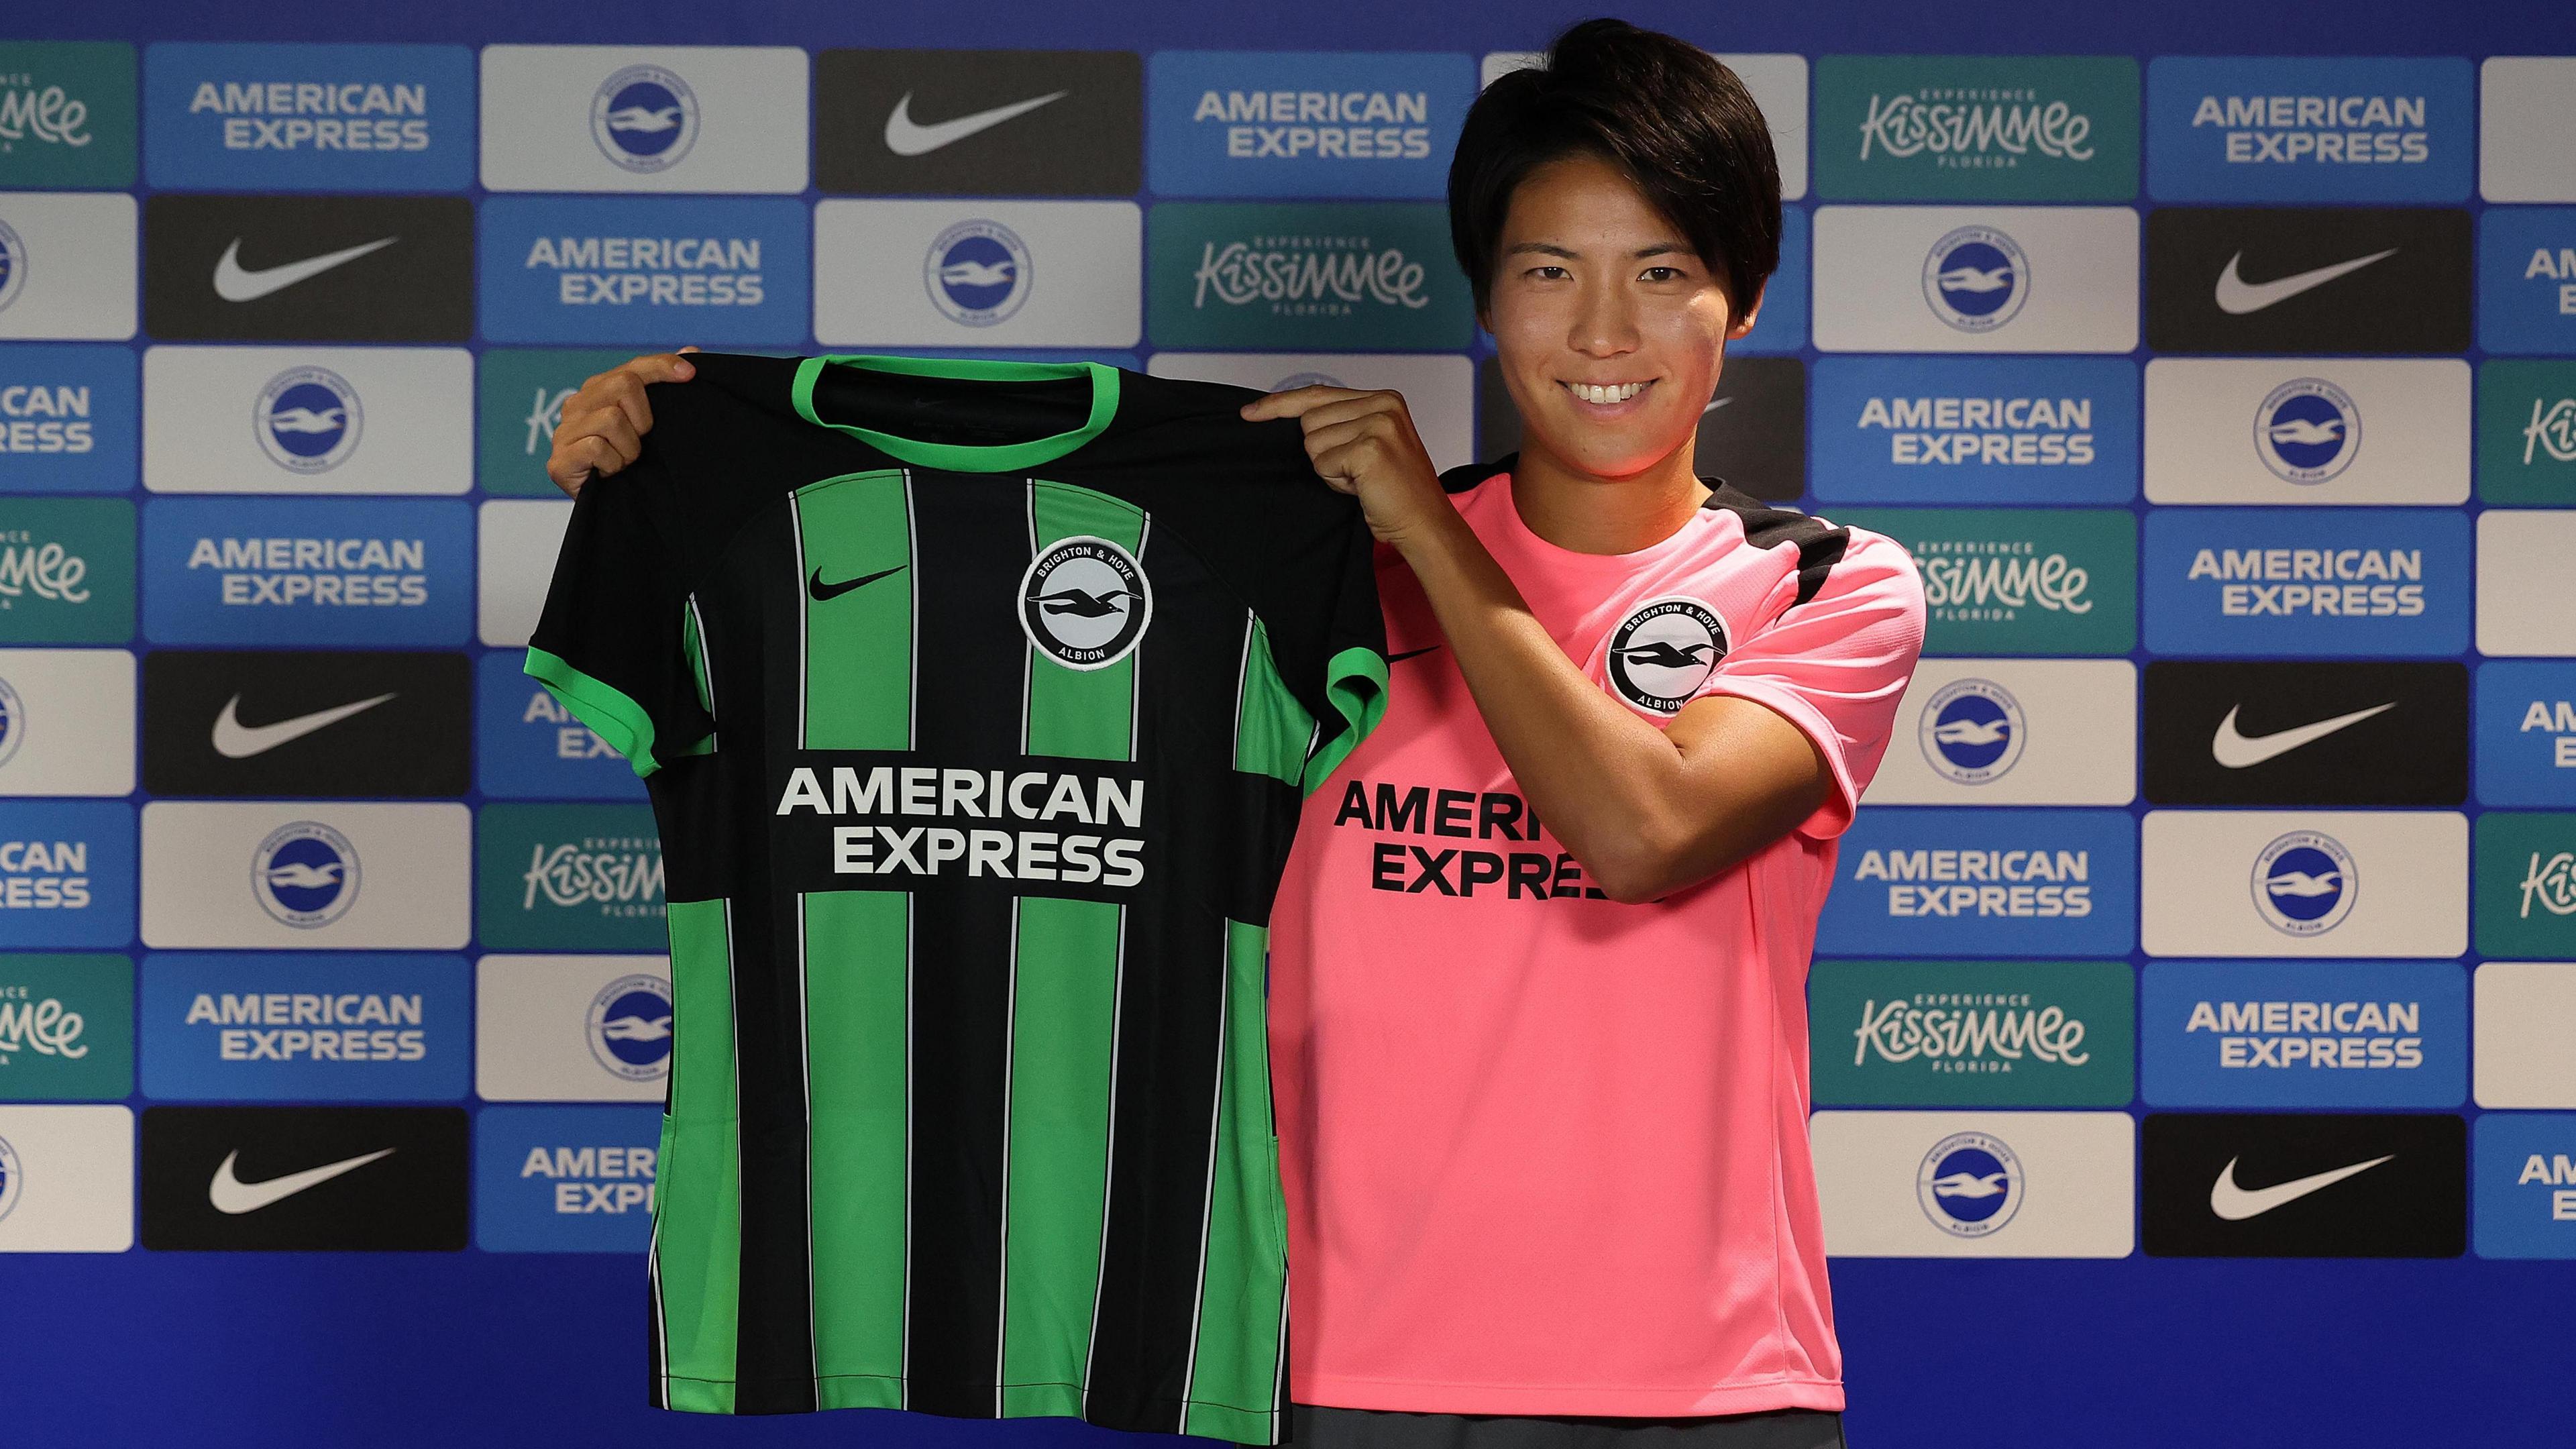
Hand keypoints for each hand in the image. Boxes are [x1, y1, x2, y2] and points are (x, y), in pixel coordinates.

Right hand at [546, 348, 698, 497]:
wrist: (613, 508)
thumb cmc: (631, 464)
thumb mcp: (650, 424)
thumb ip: (665, 387)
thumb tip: (691, 351)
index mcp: (598, 390)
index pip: (634, 368)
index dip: (662, 367)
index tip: (690, 374)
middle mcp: (577, 404)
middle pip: (624, 384)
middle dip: (644, 418)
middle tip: (641, 442)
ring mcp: (564, 431)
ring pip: (612, 419)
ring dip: (629, 448)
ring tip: (624, 461)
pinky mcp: (559, 460)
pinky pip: (596, 447)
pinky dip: (613, 464)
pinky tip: (610, 473)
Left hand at [1241, 386, 1451, 548]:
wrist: (1425, 523)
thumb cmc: (1396, 492)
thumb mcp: (1369, 444)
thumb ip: (1342, 424)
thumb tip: (1294, 417)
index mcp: (1383, 398)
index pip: (1317, 394)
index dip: (1280, 404)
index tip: (1250, 412)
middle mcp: (1383, 404)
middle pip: (1309, 420)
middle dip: (1323, 452)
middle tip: (1356, 471)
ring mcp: (1377, 424)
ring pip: (1313, 442)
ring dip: (1330, 469)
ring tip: (1362, 479)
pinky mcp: (1369, 448)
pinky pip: (1322, 463)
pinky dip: (1336, 482)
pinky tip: (1363, 487)